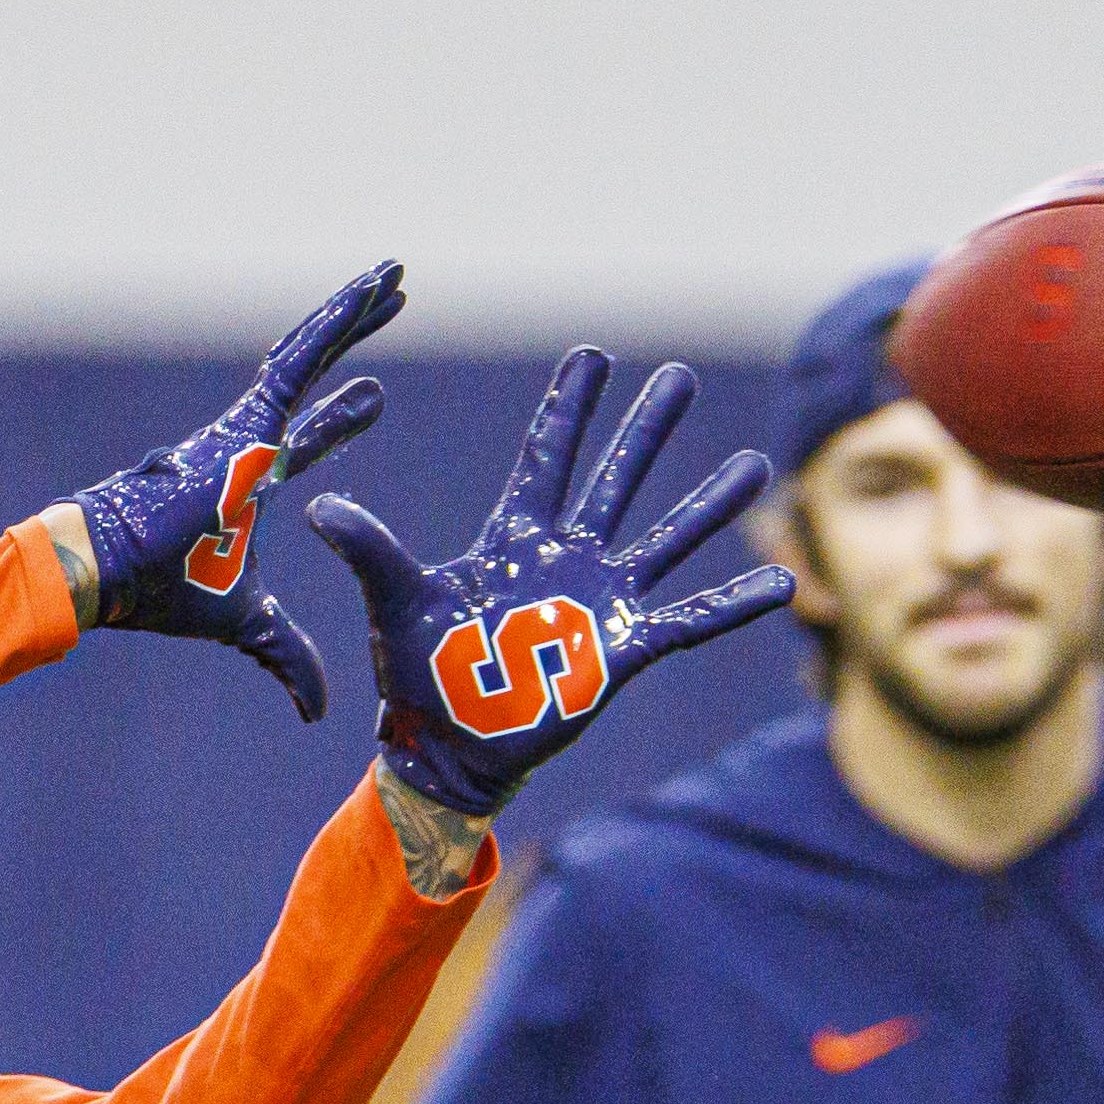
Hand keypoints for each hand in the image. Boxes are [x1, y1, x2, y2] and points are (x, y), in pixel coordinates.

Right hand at [63, 261, 403, 719]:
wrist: (112, 571)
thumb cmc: (166, 593)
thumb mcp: (251, 627)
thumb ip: (289, 655)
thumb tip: (319, 709)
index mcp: (251, 481)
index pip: (308, 441)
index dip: (341, 419)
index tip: (375, 399)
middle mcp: (252, 441)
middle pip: (314, 379)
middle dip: (353, 343)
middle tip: (393, 302)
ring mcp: (249, 424)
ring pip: (312, 350)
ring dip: (355, 313)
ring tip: (394, 276)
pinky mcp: (248, 417)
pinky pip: (302, 355)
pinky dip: (339, 321)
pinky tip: (372, 288)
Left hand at [311, 353, 791, 814]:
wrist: (447, 748)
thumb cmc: (418, 674)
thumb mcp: (394, 603)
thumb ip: (371, 550)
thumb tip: (320, 508)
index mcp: (513, 539)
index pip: (548, 457)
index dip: (570, 409)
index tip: (594, 355)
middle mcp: (566, 561)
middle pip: (616, 480)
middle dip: (647, 430)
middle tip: (678, 377)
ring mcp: (600, 604)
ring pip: (665, 540)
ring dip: (708, 503)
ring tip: (752, 461)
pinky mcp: (622, 653)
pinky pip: (688, 621)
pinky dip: (734, 605)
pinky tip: (782, 585)